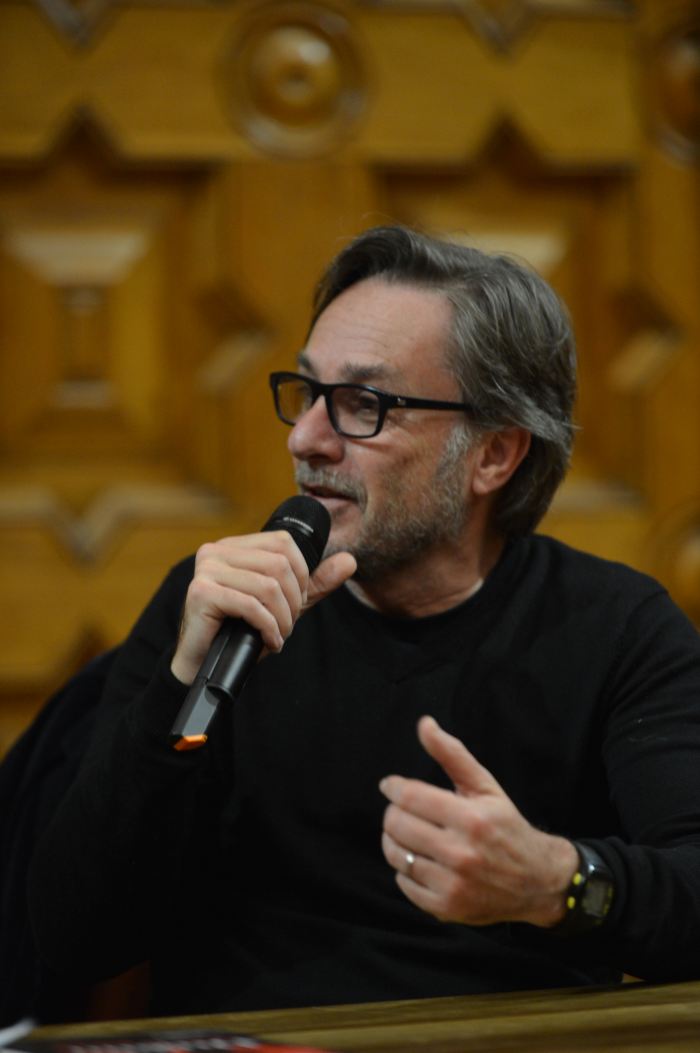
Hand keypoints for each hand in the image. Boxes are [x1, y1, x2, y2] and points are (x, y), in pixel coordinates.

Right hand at [171, 531, 355, 684]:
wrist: (204, 666)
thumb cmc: (240, 632)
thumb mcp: (284, 605)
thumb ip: (315, 583)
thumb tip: (350, 561)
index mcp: (233, 546)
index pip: (283, 543)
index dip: (301, 575)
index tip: (296, 604)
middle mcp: (215, 551)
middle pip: (278, 564)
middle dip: (293, 601)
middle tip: (288, 625)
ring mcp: (206, 570)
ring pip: (267, 586)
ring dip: (282, 618)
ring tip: (278, 636)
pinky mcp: (201, 593)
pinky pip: (251, 606)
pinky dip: (268, 627)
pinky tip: (269, 642)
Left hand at [379, 716, 577, 927]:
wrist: (537, 880)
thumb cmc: (507, 826)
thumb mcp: (485, 786)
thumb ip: (452, 754)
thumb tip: (424, 724)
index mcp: (471, 818)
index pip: (409, 797)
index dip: (393, 788)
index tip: (390, 786)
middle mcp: (461, 853)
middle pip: (398, 826)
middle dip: (393, 813)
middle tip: (401, 811)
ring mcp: (453, 884)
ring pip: (397, 855)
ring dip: (394, 841)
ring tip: (407, 834)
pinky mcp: (447, 908)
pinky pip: (405, 884)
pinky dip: (405, 870)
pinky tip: (420, 860)